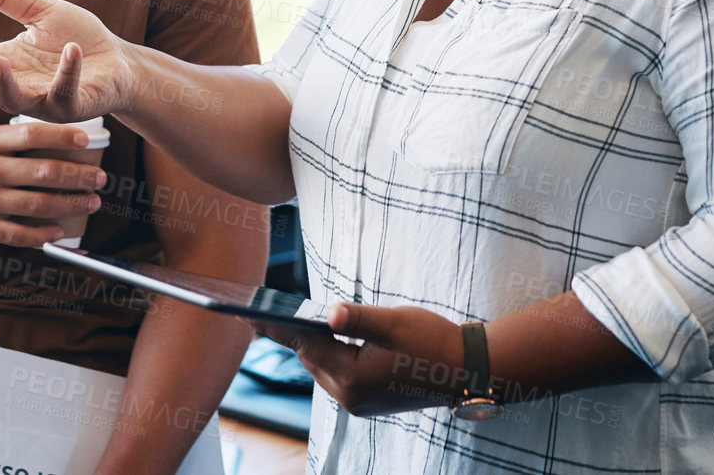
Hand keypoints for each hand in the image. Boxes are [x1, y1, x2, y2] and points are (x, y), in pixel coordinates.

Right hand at [0, 0, 136, 122]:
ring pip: (16, 98)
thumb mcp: (40, 12)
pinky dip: (67, 70)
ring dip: (4, 82)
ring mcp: (43, 99)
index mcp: (7, 62)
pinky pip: (65, 89)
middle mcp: (19, 85)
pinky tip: (69, 50)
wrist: (118, 62)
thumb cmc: (78, 38)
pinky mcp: (72, 105)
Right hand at [0, 121, 106, 248]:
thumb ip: (7, 141)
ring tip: (90, 203)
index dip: (63, 137)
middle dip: (79, 177)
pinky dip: (41, 235)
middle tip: (100, 179)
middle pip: (44, 171)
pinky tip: (59, 234)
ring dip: (70, 205)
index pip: (33, 134)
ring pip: (37, 204)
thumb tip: (50, 141)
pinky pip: (16, 233)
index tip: (87, 142)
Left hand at [278, 302, 465, 416]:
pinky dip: (331, 355)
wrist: (466, 371)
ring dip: (314, 344)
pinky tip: (329, 338)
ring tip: (295, 320)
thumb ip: (358, 317)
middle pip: (311, 357)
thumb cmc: (433, 341)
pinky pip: (338, 375)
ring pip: (323, 367)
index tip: (247, 313)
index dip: (275, 326)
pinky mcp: (367, 401)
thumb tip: (327, 313)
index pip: (304, 344)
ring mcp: (359, 403)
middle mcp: (350, 396)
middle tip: (268, 310)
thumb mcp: (395, 322)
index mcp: (353, 377)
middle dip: (295, 333)